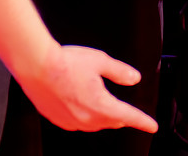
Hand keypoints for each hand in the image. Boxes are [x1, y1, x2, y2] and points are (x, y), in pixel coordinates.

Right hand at [17, 44, 157, 134]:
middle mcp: (87, 119)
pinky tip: (78, 102)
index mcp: (102, 106)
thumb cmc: (64, 63)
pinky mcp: (58, 120)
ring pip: (94, 124)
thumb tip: (133, 78)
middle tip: (124, 109)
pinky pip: (77, 123)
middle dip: (120, 116)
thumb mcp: (99, 61)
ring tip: (99, 102)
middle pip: (112, 122)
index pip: (130, 117)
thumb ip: (119, 71)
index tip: (151, 126)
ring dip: (101, 116)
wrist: (36, 66)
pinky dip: (83, 115)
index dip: (143, 122)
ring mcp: (71, 122)